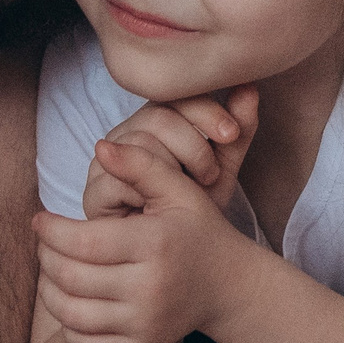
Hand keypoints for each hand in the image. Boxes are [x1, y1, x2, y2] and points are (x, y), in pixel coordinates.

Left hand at [38, 136, 264, 342]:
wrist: (229, 285)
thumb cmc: (198, 230)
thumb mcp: (178, 191)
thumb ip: (140, 165)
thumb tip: (99, 147)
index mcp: (154, 244)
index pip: (82, 241)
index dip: (50, 231)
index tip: (39, 219)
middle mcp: (149, 288)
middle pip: (70, 277)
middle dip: (45, 257)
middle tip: (44, 242)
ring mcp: (145, 322)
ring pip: (71, 313)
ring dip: (49, 290)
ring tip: (52, 269)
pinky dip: (67, 326)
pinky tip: (70, 301)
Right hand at [86, 87, 257, 219]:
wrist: (175, 255)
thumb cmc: (194, 207)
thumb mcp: (223, 166)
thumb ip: (238, 130)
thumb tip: (250, 86)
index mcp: (158, 119)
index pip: (176, 94)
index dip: (206, 110)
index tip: (230, 134)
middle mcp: (129, 132)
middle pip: (158, 115)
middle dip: (193, 144)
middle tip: (210, 173)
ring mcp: (106, 160)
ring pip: (140, 143)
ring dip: (174, 167)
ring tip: (191, 191)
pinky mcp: (94, 190)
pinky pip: (119, 175)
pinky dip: (147, 189)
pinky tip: (162, 204)